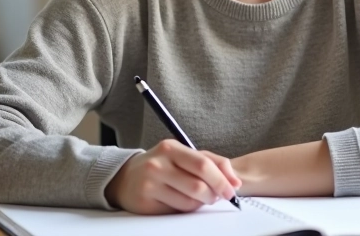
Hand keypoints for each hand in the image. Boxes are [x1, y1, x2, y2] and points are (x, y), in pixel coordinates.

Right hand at [104, 139, 241, 213]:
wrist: (124, 177)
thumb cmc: (161, 165)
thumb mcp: (182, 155)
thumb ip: (211, 162)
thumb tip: (235, 181)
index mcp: (171, 148)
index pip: (203, 164)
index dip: (222, 179)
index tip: (233, 189)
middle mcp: (158, 165)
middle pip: (197, 185)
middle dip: (214, 194)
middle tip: (219, 197)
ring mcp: (150, 184)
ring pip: (189, 202)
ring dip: (201, 203)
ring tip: (199, 197)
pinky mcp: (146, 203)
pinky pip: (177, 211)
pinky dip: (186, 209)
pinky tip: (183, 201)